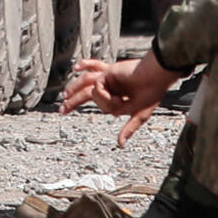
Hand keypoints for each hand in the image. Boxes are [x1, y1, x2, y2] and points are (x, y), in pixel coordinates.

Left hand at [60, 54, 180, 146]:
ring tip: (65, 98)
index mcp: (116, 94)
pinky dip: (104, 96)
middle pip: (85, 91)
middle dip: (73, 100)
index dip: (81, 104)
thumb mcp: (139, 115)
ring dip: (75, 92)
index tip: (66, 111)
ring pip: (86, 85)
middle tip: (61, 110)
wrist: (156, 77)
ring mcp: (108, 78)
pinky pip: (97, 88)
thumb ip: (128, 129)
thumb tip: (120, 145)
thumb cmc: (151, 93)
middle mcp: (110, 86)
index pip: (96, 101)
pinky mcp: (108, 72)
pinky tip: (117, 99)